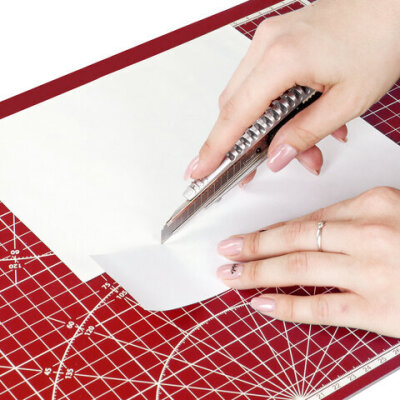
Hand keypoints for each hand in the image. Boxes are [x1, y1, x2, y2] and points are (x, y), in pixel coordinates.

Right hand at [184, 0, 399, 180]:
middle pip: (233, 105)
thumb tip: (276, 155)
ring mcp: (270, 38)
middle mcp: (268, 43)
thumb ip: (305, 134)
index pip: (235, 115)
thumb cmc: (381, 39)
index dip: (215, 146)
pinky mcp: (277, 39)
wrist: (393, 2)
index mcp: (282, 58)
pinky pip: (259, 79)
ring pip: (246, 94)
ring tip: (301, 145)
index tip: (199, 167)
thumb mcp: (346, 101)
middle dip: (242, 141)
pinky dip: (271, 105)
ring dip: (263, 125)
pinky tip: (299, 118)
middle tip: (256, 164)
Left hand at [216, 186, 399, 337]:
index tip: (250, 236)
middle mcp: (372, 232)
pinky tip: (259, 303)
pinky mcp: (381, 308)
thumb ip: (351, 220)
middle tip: (226, 250)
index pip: (308, 216)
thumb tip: (304, 233)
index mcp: (376, 202)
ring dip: (257, 272)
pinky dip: (285, 306)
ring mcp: (374, 270)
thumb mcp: (394, 214)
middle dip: (253, 246)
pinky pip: (320, 307)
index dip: (272, 230)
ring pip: (299, 269)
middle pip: (295, 238)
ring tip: (230, 274)